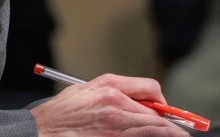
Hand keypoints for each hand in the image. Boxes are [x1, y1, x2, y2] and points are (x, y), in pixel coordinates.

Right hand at [29, 74, 188, 135]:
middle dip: (170, 124)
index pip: (150, 89)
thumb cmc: (58, 113)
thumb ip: (110, 91)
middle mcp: (115, 104)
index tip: (163, 110)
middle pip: (157, 114)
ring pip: (156, 129)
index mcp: (108, 87)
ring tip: (176, 136)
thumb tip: (136, 99)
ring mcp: (116, 125)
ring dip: (168, 134)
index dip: (161, 101)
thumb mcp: (82, 90)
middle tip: (178, 131)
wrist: (41, 130)